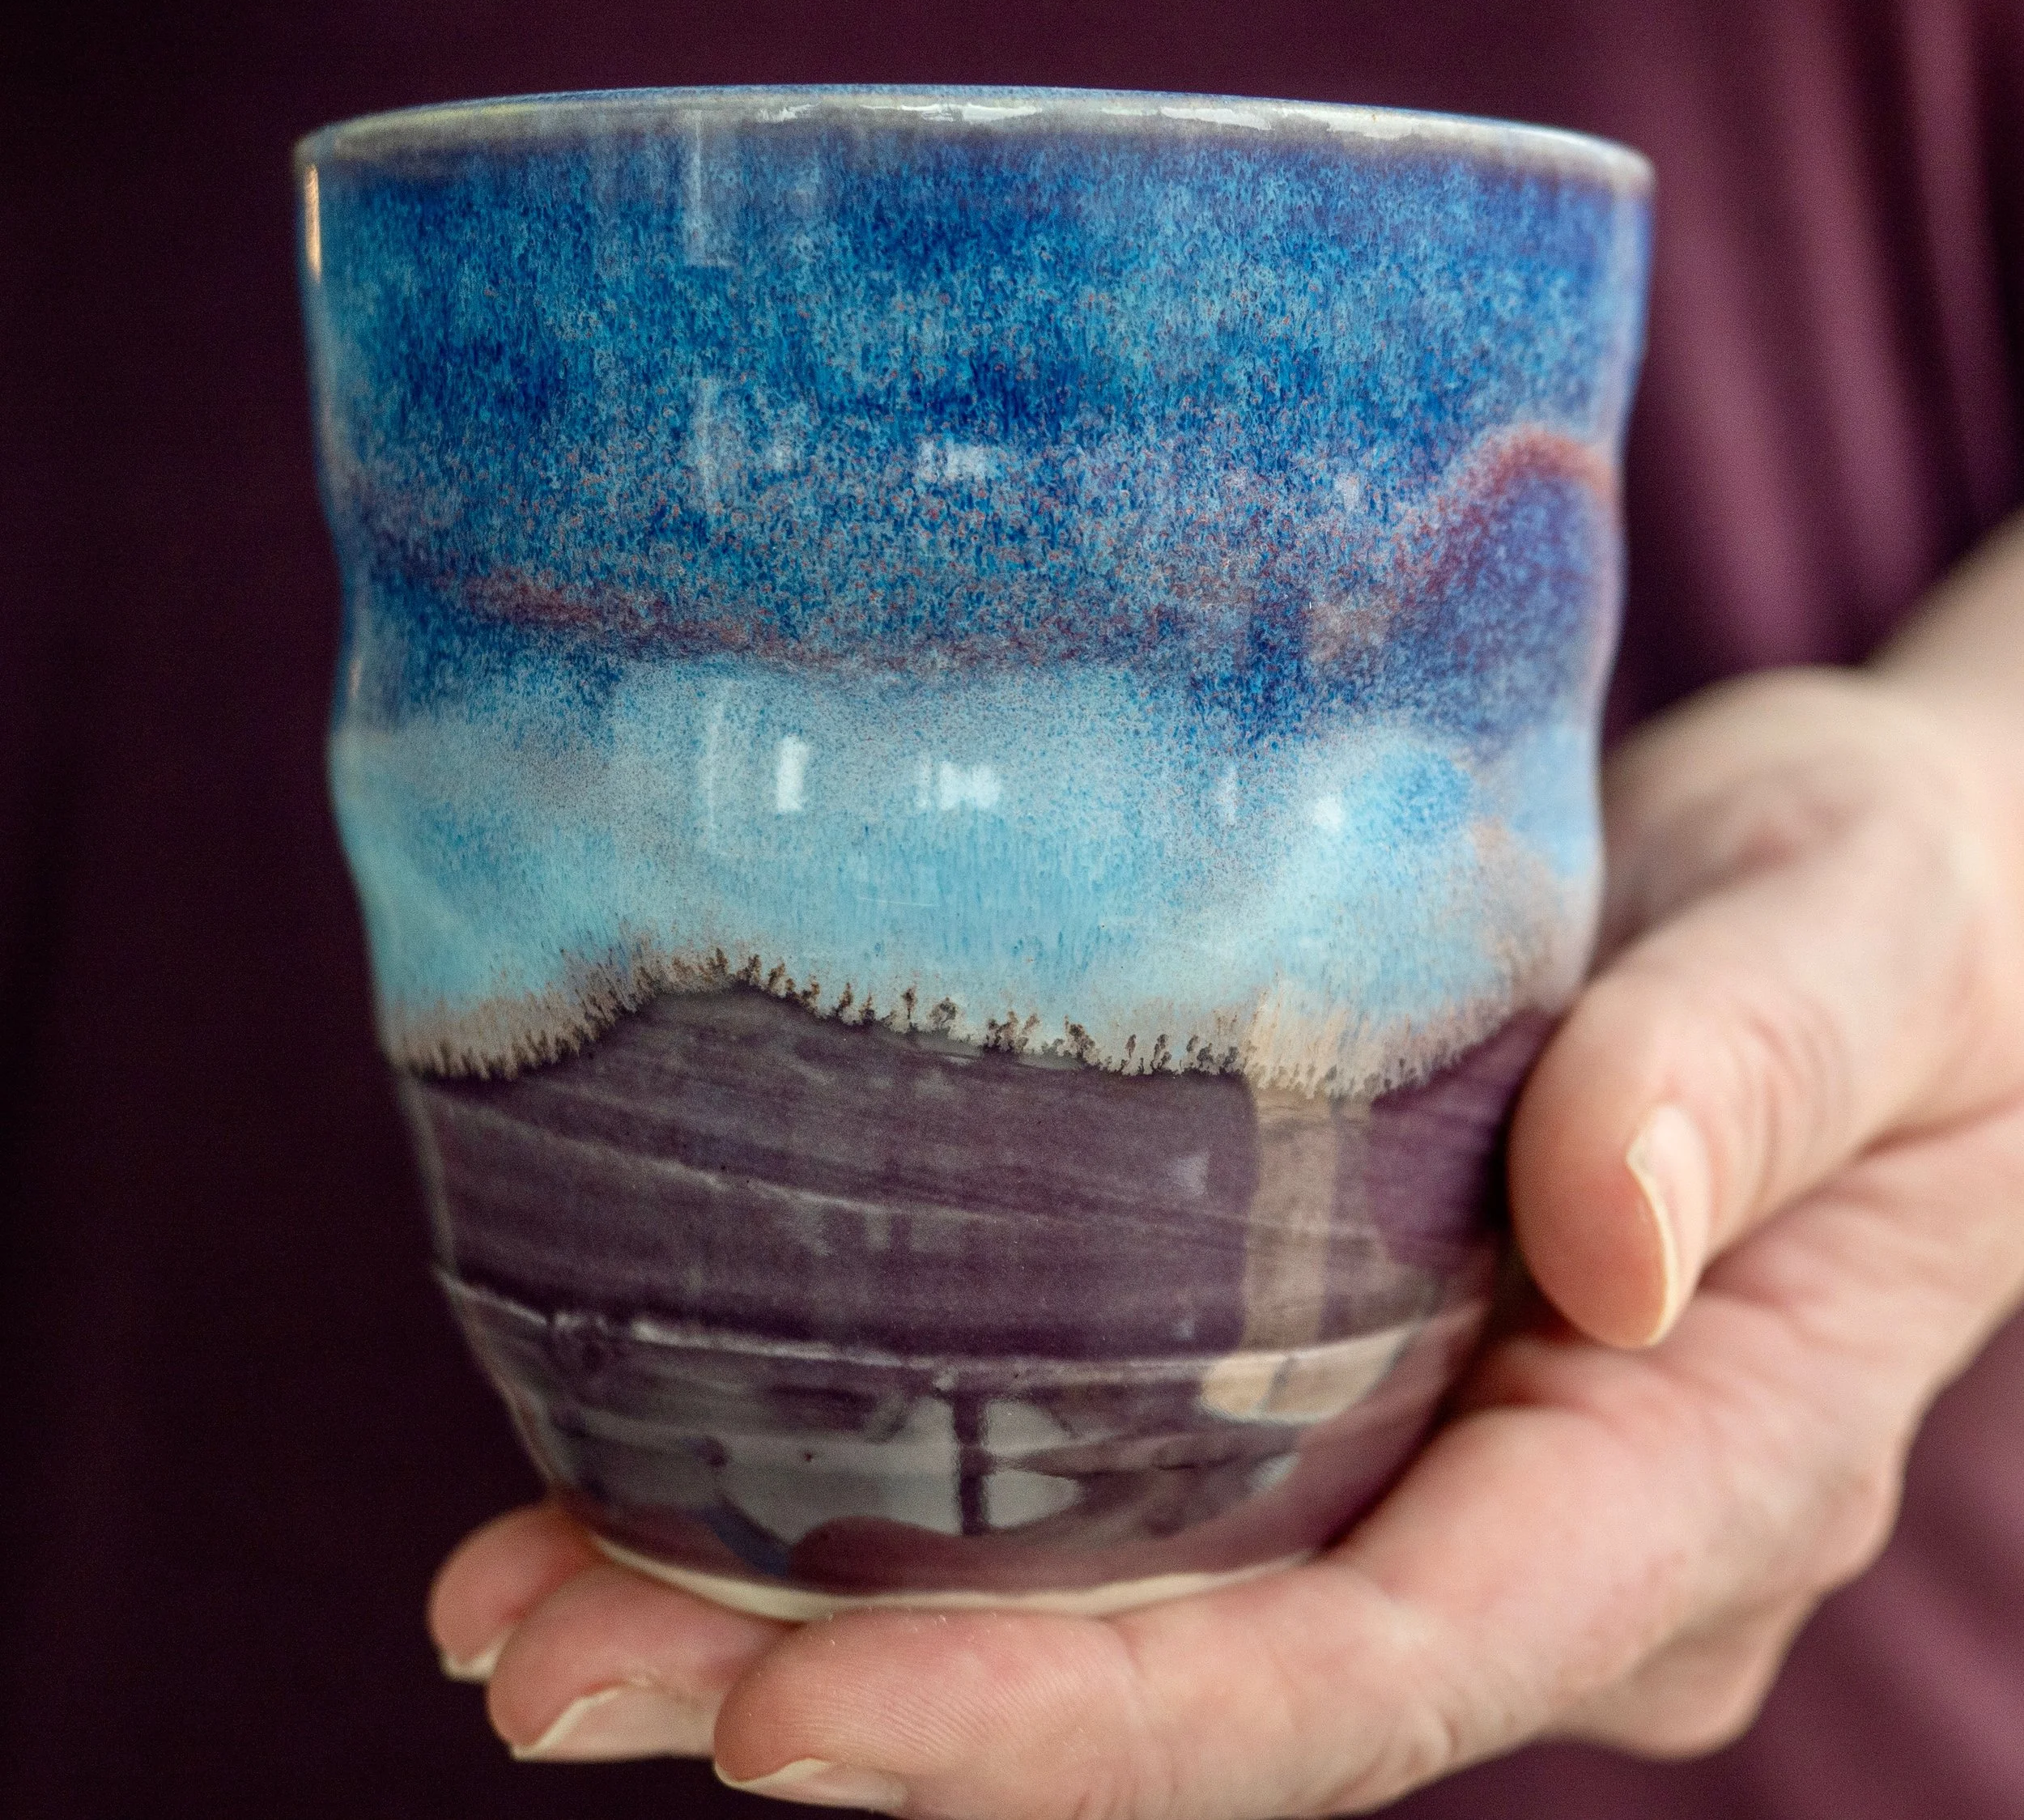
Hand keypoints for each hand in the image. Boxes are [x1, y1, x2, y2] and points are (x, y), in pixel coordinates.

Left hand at [428, 658, 2023, 1815]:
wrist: (1893, 901)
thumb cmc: (1905, 917)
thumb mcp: (1860, 947)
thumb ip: (1751, 1077)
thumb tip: (1612, 1239)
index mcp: (1691, 1476)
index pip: (1372, 1679)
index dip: (1082, 1731)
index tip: (788, 1720)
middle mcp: (1540, 1537)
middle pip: (1187, 1698)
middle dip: (858, 1708)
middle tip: (532, 1655)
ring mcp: (1431, 1474)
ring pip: (1114, 1623)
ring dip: (811, 1626)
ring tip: (529, 1593)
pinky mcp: (1339, 1384)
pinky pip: (1115, 1498)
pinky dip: (899, 1505)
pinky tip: (679, 1466)